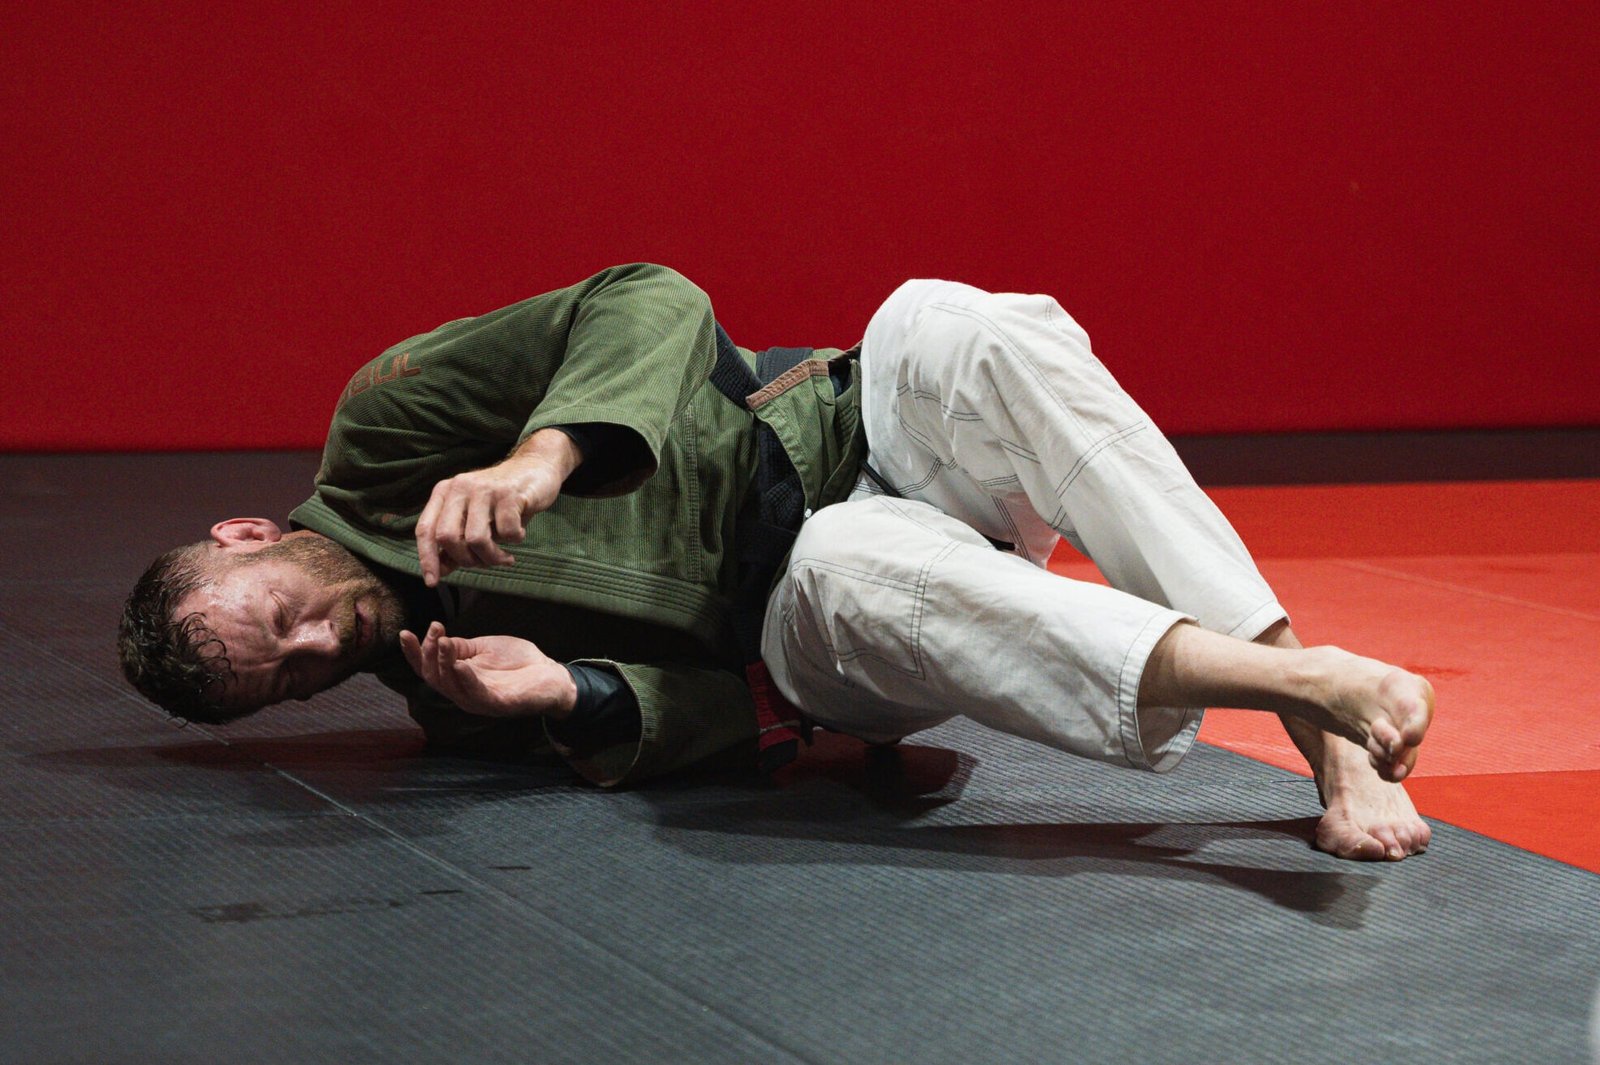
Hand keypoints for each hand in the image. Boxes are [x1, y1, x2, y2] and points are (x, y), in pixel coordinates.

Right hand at [399, 622, 577, 718]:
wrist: (551, 674)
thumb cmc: (517, 661)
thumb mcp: (483, 648)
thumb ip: (460, 647)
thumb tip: (438, 640)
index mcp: (458, 678)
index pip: (428, 668)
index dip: (414, 653)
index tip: (405, 633)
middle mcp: (463, 692)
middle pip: (433, 677)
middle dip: (428, 653)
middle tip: (434, 629)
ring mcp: (478, 701)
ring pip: (449, 686)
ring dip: (443, 662)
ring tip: (442, 641)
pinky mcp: (496, 704)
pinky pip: (475, 694)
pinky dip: (466, 679)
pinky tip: (460, 665)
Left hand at [414, 429, 582, 585]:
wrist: (535, 467)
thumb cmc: (502, 501)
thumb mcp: (475, 520)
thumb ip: (456, 544)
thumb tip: (438, 572)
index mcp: (445, 493)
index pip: (426, 529)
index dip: (427, 558)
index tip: (433, 582)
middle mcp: (459, 487)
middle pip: (447, 537)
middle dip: (466, 560)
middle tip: (484, 563)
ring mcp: (484, 489)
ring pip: (476, 539)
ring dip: (492, 557)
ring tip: (505, 557)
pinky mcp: (509, 493)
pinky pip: (506, 532)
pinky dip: (514, 540)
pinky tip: (519, 533)